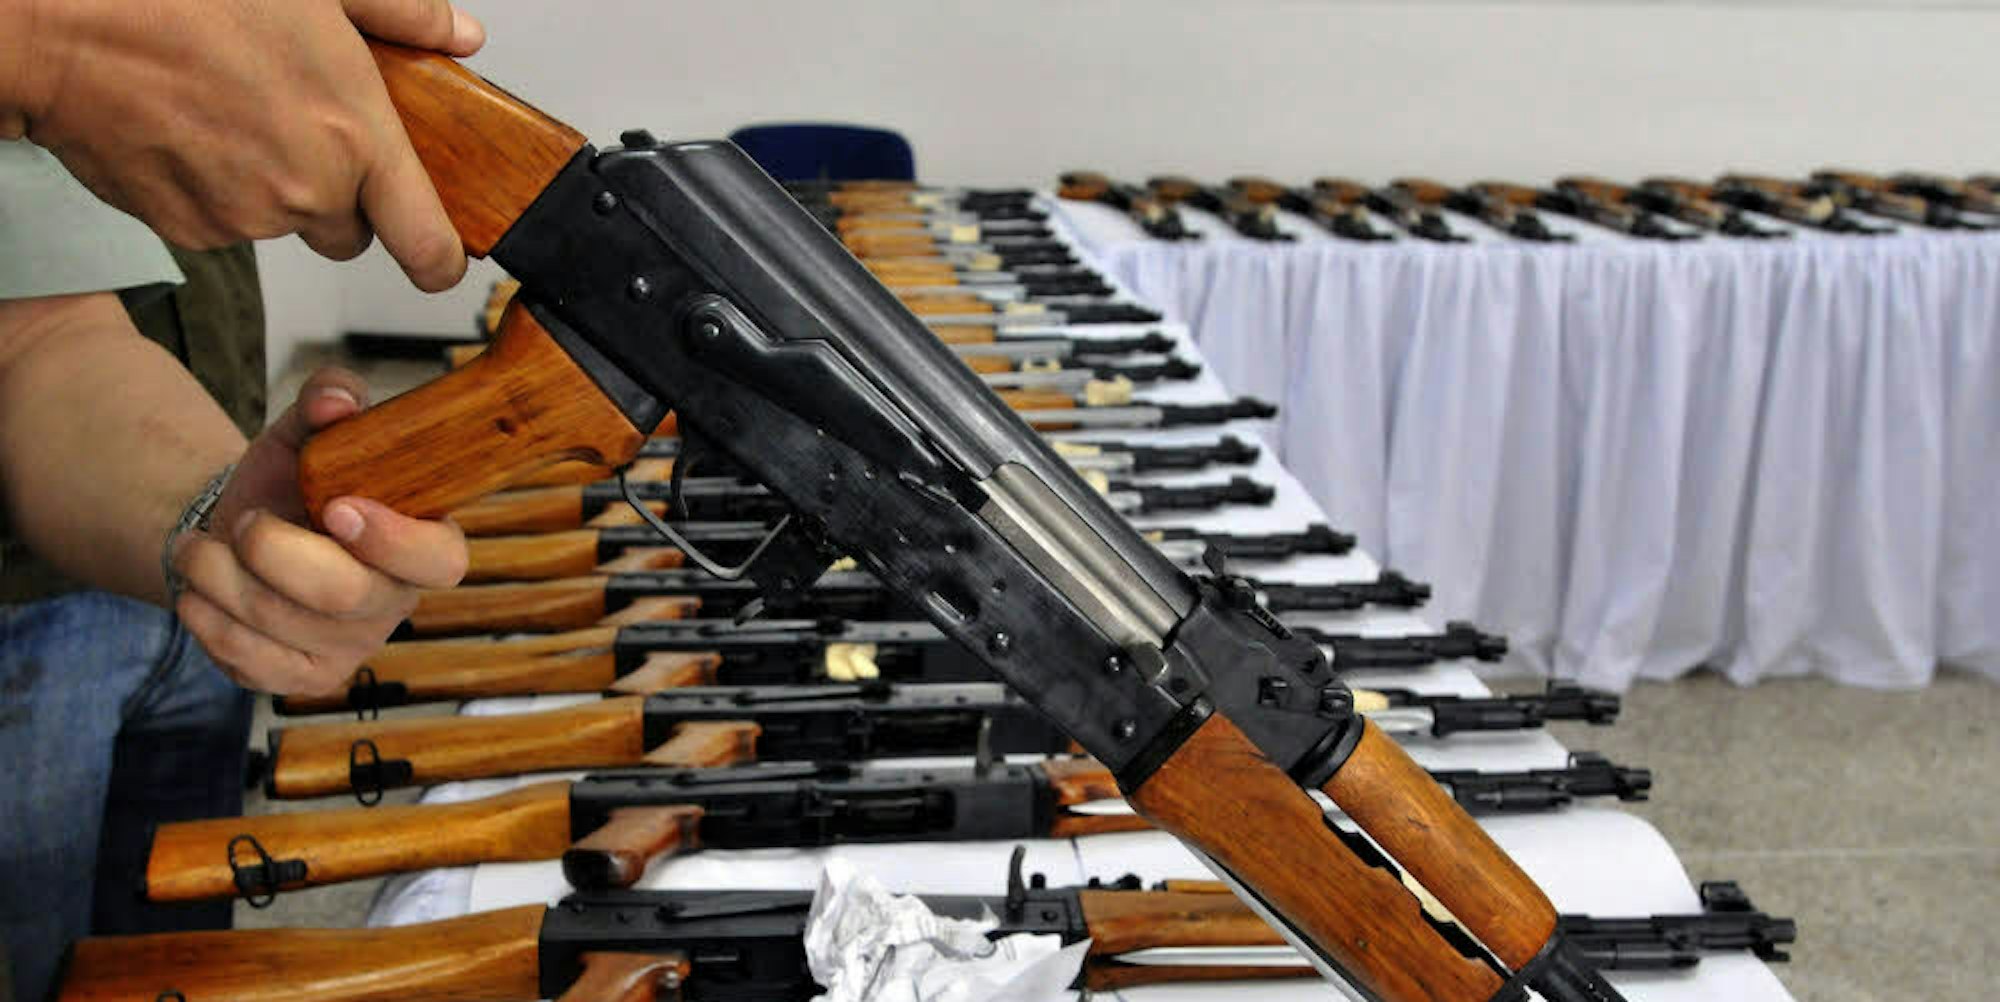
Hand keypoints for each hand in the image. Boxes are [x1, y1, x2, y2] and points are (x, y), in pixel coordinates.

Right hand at [7, 0, 484, 290]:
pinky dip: (211, 190)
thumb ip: (400, 15)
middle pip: (348, 232)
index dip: (440, 260)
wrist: (64, 22)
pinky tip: (188, 129)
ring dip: (268, 185)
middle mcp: (307, 191)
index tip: (441, 259)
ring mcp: (245, 219)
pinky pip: (220, 224)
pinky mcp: (187, 232)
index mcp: (355, 138)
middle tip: (297, 126)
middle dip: (337, 196)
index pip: (427, 244)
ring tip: (229, 110)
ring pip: (280, 223)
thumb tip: (459, 36)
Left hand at [172, 369, 467, 694]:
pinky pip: (248, 660)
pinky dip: (206, 617)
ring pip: (280, 623)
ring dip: (218, 576)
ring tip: (198, 546)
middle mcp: (395, 601)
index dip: (393, 541)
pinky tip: (200, 590)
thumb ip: (328, 399)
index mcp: (421, 541)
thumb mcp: (308, 431)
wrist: (240, 534)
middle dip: (270, 551)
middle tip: (242, 521)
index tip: (337, 506)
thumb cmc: (292, 484)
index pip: (440, 561)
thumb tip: (335, 402)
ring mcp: (351, 647)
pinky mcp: (303, 679)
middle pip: (345, 595)